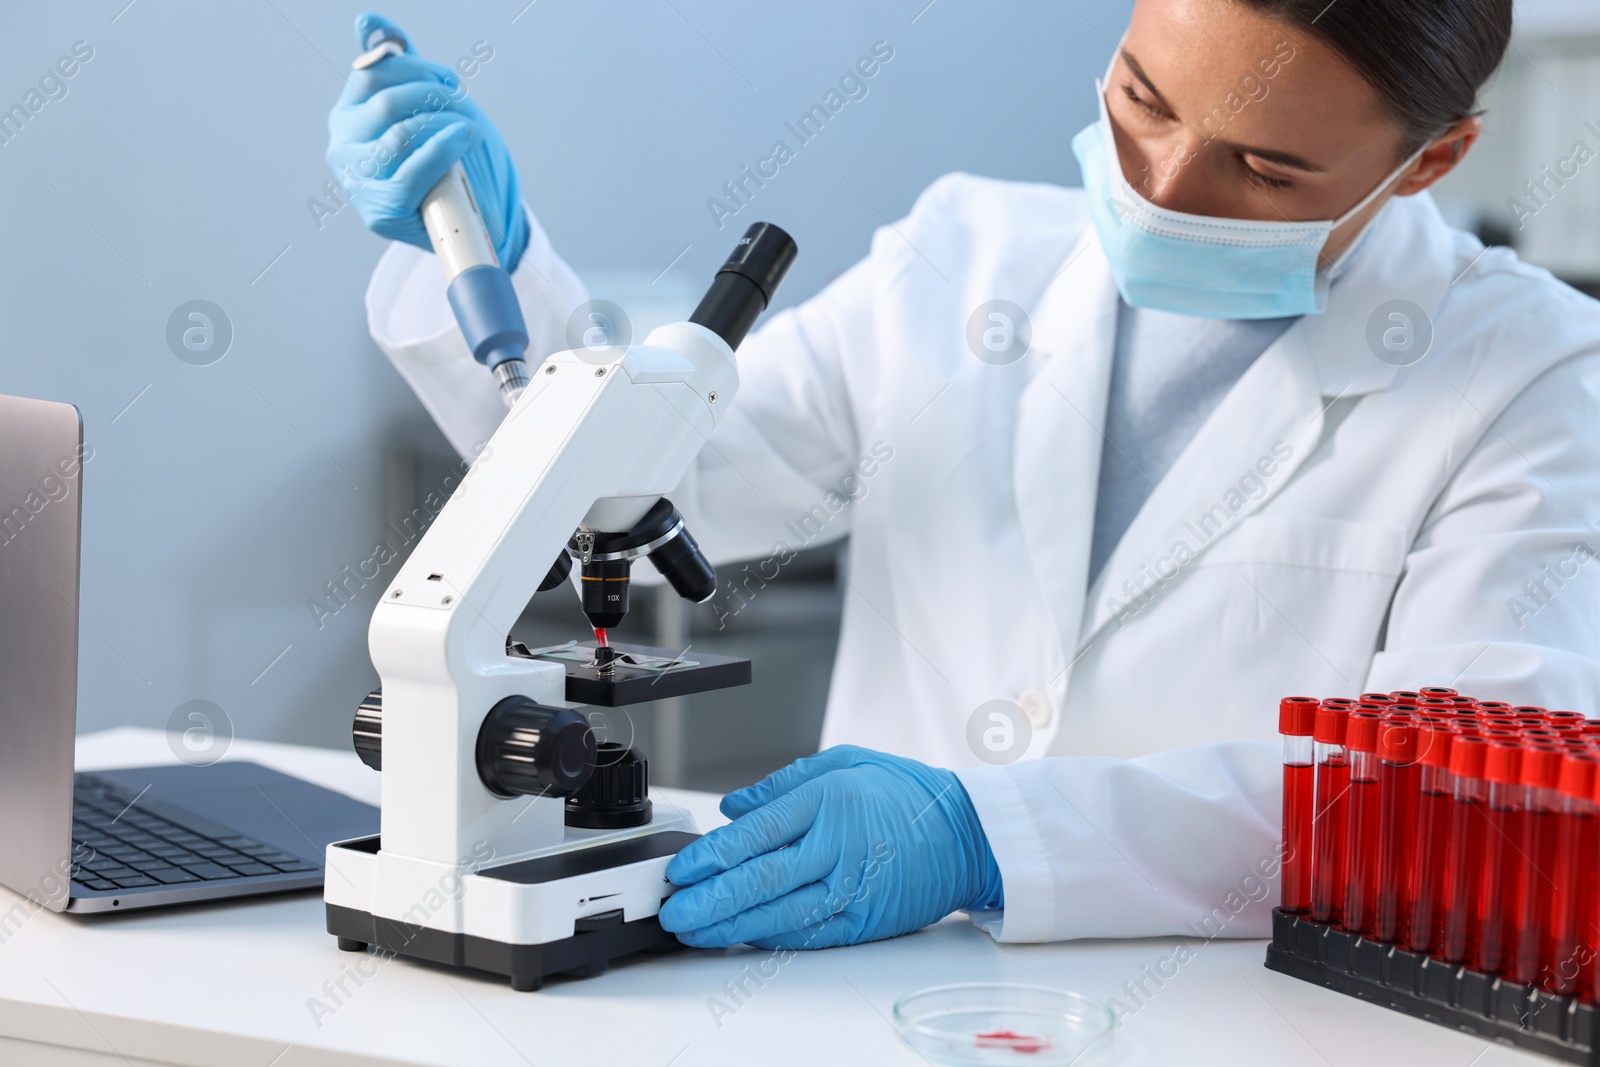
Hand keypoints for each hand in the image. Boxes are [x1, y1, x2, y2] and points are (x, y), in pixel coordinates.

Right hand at [326, 12, 527, 270]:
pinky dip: (442, 153)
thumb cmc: (447, 157)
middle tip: (464, 107)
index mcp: (349, 113)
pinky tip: (462, 143)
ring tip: (468, 131)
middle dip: (436, 98)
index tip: (451, 82)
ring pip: (399, 135)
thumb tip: (367, 20)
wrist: (467, 216)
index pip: (374, 72)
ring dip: (445, 126)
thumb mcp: (425, 103)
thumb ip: (400, 64)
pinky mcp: (377, 213)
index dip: (420, 70)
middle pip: (388, 101)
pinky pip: (410, 174)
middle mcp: (342, 145)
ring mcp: (356, 181)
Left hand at [659, 746, 1002, 949]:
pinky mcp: (863, 921)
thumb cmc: (907, 794)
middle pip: (759, 880)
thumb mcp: (846, 761)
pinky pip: (807, 934)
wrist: (968, 834)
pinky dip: (769, 938)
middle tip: (673, 910)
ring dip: (729, 927)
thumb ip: (784, 784)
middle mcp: (837, 847)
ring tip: (694, 931)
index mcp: (829, 801)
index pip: (756, 834)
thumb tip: (734, 807)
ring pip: (778, 915)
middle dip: (709, 900)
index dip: (711, 857)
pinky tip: (740, 939)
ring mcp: (851, 889)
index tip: (680, 870)